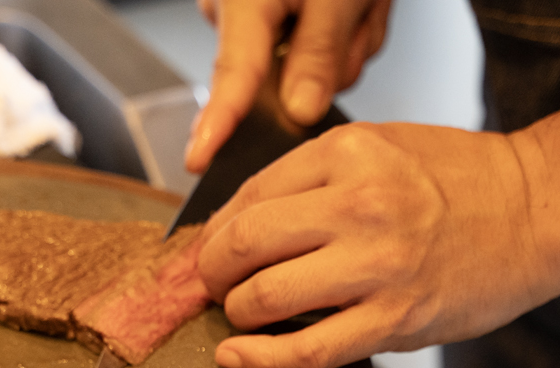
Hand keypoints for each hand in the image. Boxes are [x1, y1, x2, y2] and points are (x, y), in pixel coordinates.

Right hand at [186, 0, 390, 172]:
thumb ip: (319, 54)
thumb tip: (299, 110)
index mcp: (246, 2)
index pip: (231, 78)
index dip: (218, 124)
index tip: (199, 159)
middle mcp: (236, 8)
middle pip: (282, 78)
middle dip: (333, 57)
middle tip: (360, 12)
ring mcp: (250, 9)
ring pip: (305, 63)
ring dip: (345, 38)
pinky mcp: (268, 9)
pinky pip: (309, 43)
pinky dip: (341, 25)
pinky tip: (349, 0)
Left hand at [196, 122, 559, 367]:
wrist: (536, 213)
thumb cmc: (459, 181)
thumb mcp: (379, 147)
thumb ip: (312, 180)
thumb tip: (238, 227)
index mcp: (347, 153)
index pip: (247, 198)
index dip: (216, 233)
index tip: (213, 253)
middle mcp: (358, 205)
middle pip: (242, 246)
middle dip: (214, 274)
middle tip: (218, 286)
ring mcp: (377, 267)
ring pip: (263, 299)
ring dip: (237, 314)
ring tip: (244, 315)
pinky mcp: (394, 321)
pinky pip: (305, 350)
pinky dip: (260, 360)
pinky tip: (240, 356)